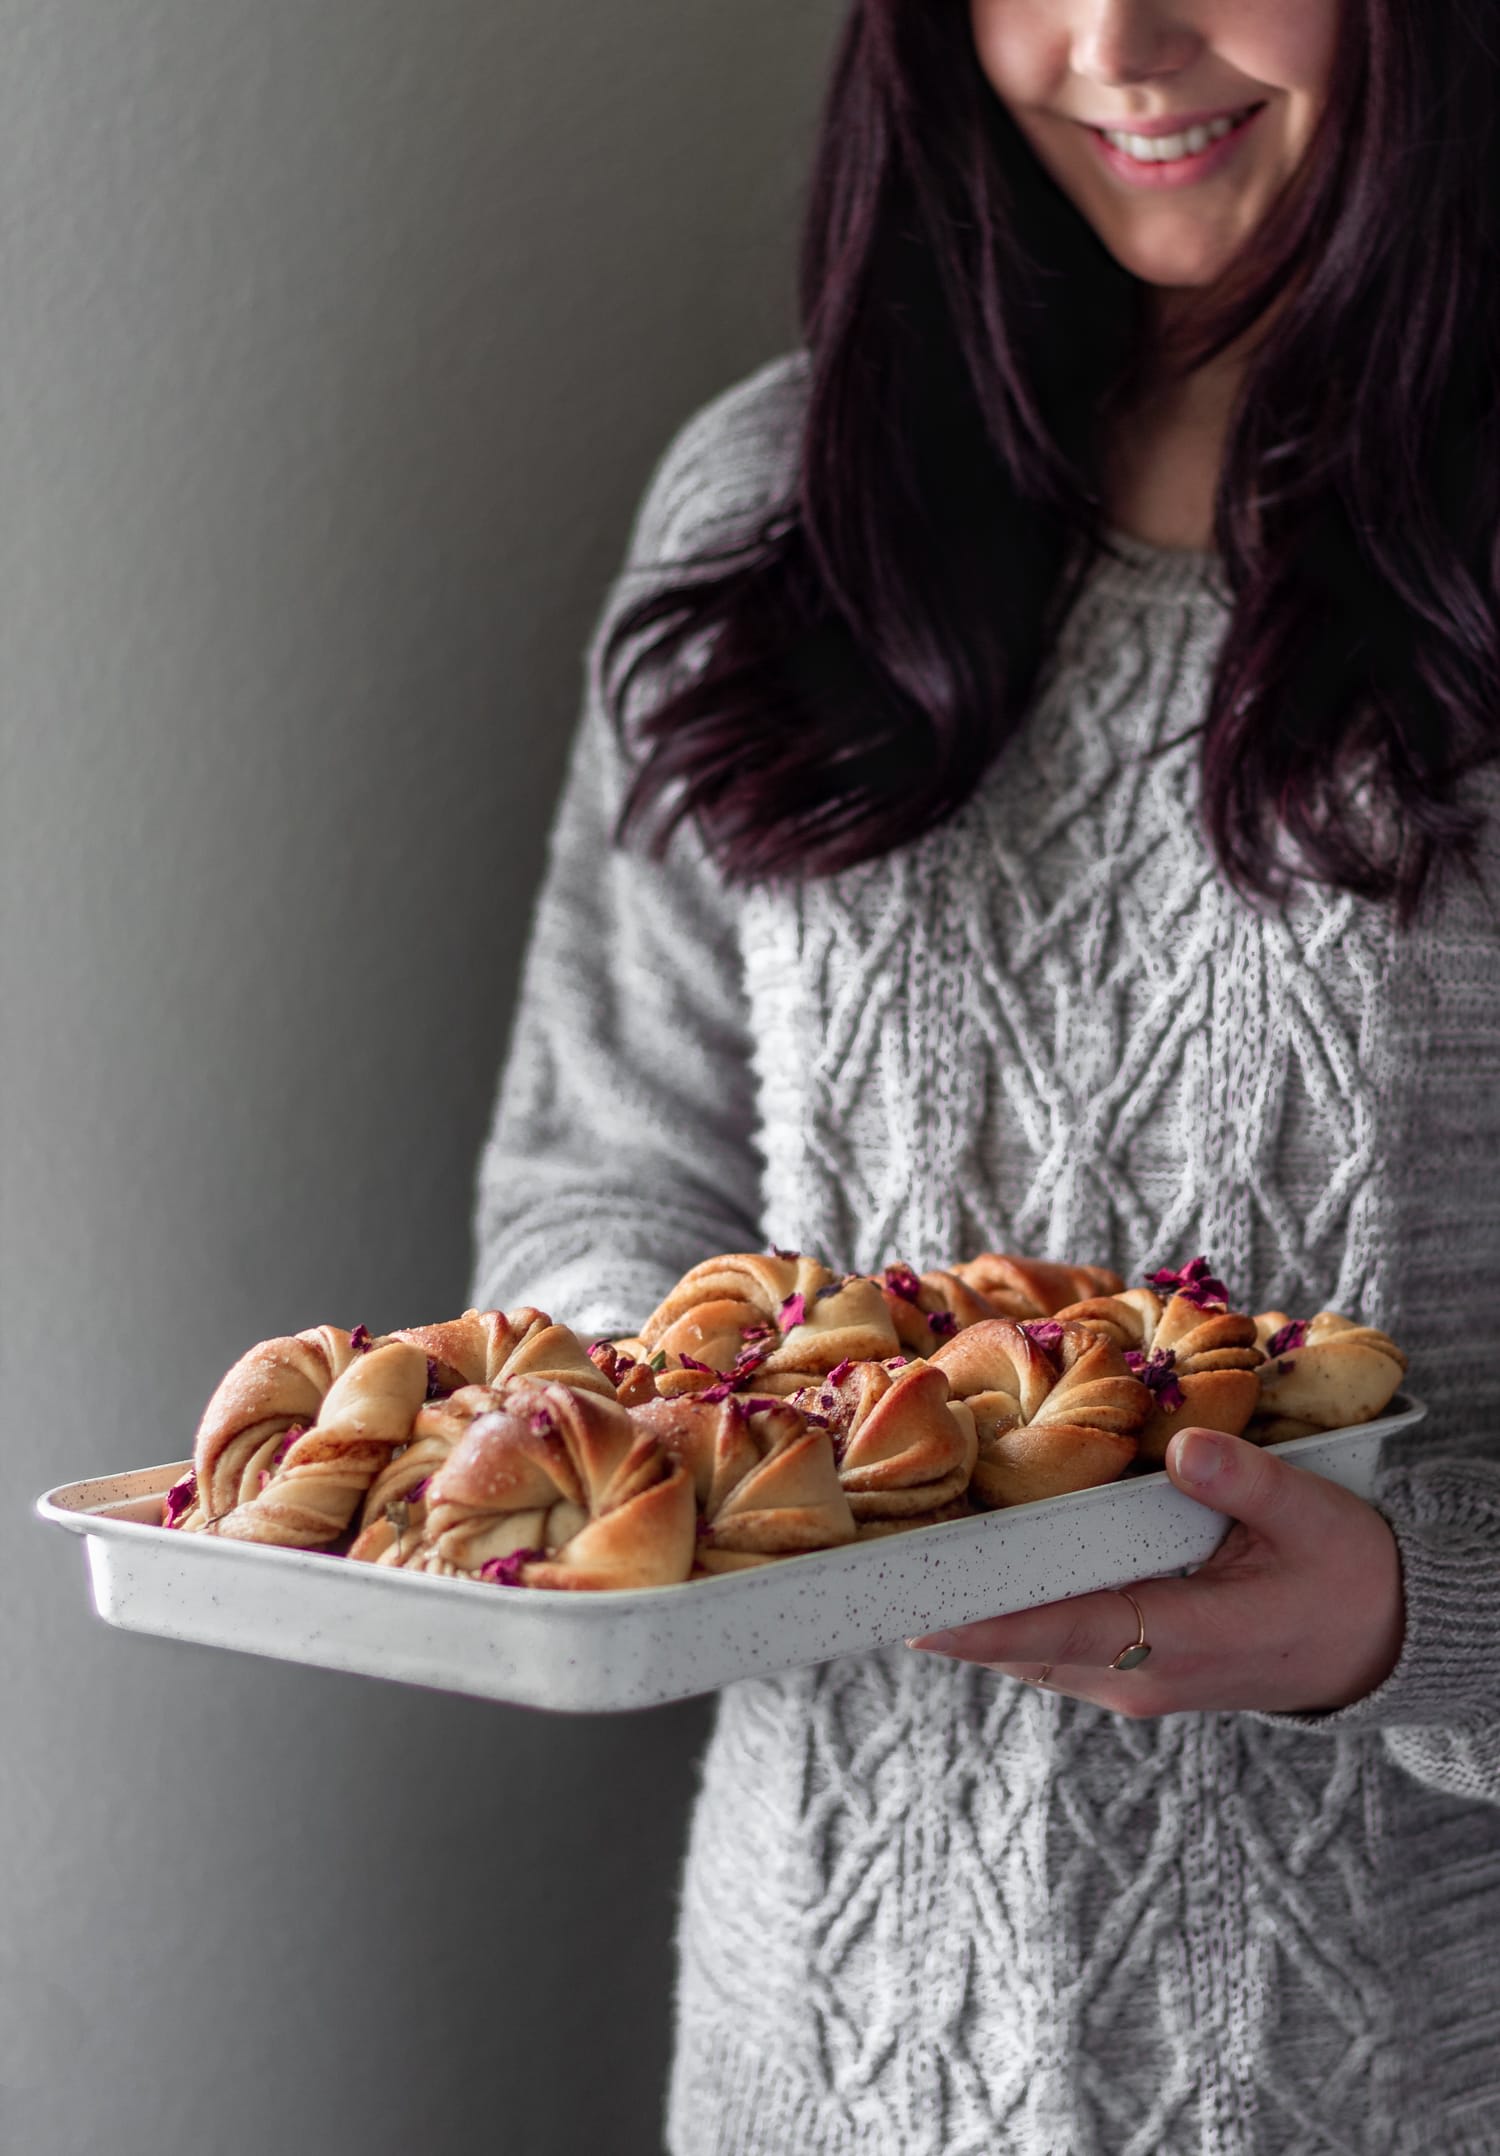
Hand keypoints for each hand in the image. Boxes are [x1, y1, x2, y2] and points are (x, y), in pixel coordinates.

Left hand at [906, 1427, 1405, 1716]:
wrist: (1382, 1643)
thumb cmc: (1348, 1576)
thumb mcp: (1315, 1516)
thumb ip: (1247, 1482)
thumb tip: (1184, 1445)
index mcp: (1180, 1641)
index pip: (1057, 1630)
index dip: (980, 1622)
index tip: (909, 1610)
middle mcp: (1140, 1676)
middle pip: (1019, 1644)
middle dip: (947, 1608)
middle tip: (869, 1562)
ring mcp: (1131, 1681)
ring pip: (1026, 1650)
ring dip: (969, 1611)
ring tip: (898, 1555)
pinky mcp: (1130, 1670)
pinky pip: (1049, 1644)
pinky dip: (1004, 1611)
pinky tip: (971, 1565)